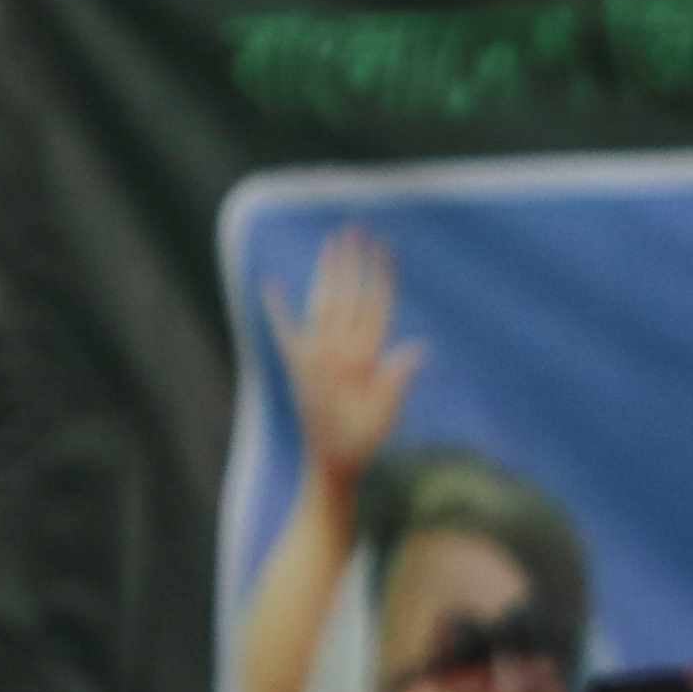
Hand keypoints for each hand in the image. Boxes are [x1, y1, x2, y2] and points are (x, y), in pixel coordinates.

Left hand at [264, 230, 423, 502]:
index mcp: (360, 359)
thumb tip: (419, 347)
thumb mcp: (388, 412)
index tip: (383, 248)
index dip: (379, 275)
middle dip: (351, 262)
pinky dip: (278, 306)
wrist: (327, 461)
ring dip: (325, 272)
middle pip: (346, 295)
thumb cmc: (363, 440)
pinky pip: (284, 329)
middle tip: (353, 230)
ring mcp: (312, 355)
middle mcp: (333, 350)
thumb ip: (399, 377)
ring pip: (320, 303)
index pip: (374, 306)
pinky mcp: (296, 364)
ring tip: (330, 244)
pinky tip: (272, 283)